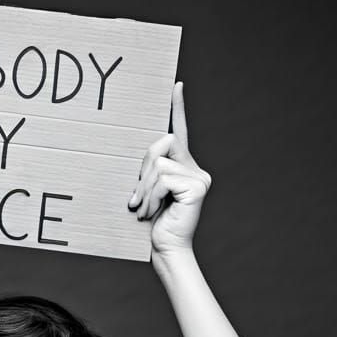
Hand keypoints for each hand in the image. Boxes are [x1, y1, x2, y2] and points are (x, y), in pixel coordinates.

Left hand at [127, 81, 211, 259]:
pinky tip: (152, 213)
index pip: (181, 133)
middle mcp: (196, 169)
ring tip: (143, 211)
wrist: (165, 249)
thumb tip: (149, 158)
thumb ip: (150, 171)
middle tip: (137, 199)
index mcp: (183, 168)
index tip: (176, 86)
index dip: (178, 109)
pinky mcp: (198, 187)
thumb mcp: (147, 192)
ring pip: (159, 164)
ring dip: (144, 189)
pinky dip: (151, 196)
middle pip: (163, 144)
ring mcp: (199, 177)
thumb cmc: (153, 224)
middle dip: (144, 170)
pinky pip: (163, 178)